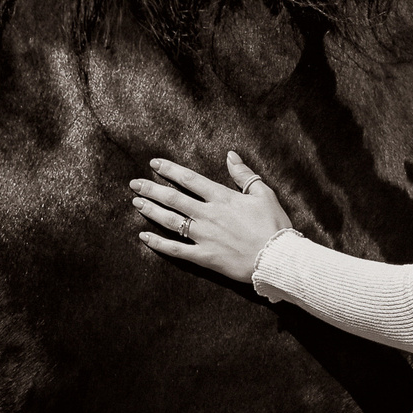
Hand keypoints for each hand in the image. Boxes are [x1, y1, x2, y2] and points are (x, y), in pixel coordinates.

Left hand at [131, 151, 293, 283]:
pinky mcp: (204, 256)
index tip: (154, 164)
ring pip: (171, 221)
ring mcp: (204, 236)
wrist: (277, 257)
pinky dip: (158, 243)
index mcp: (222, 198)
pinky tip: (144, 236)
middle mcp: (209, 215)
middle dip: (152, 189)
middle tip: (134, 183)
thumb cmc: (274, 225)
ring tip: (136, 202)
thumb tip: (230, 155)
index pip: (189, 179)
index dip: (170, 170)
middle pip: (173, 199)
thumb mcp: (264, 193)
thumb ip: (244, 174)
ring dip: (151, 211)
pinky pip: (176, 250)